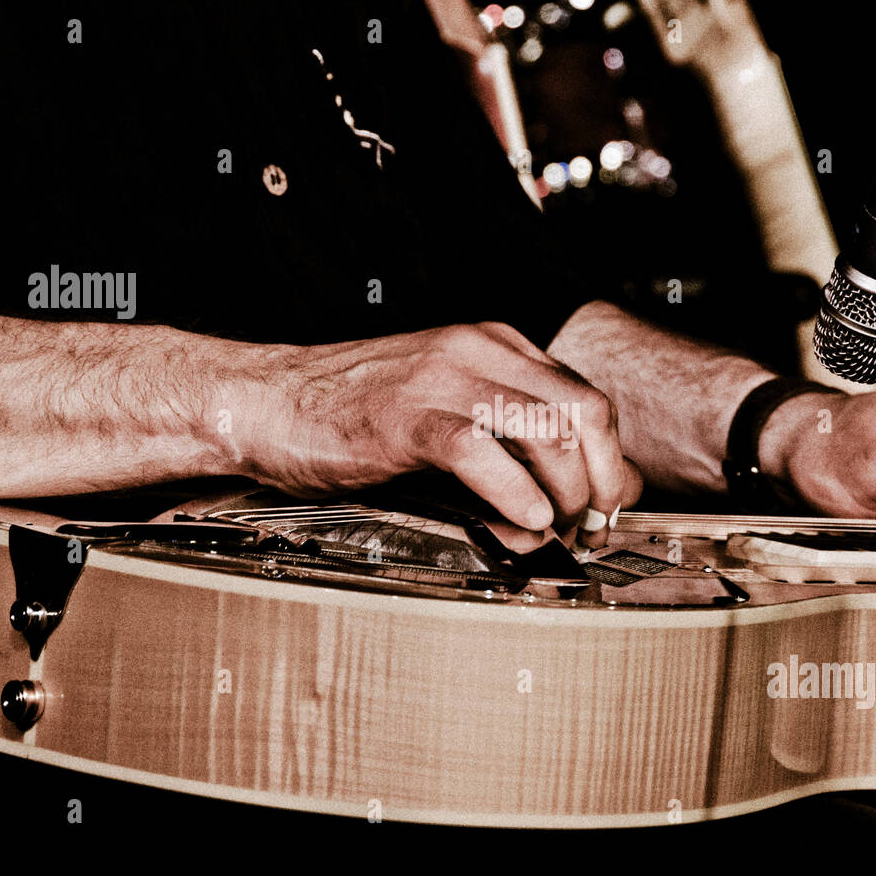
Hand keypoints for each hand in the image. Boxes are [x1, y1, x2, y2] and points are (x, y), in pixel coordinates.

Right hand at [226, 322, 641, 545]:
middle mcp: (477, 351)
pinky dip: (516, 495)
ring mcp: (441, 380)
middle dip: (603, 478)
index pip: (585, 396)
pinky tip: (522, 521)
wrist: (264, 402)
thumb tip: (568, 494)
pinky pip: (482, 452)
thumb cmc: (350, 415)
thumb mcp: (445, 413)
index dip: (611, 459)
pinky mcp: (406, 417)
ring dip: (566, 492)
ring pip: (547, 429)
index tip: (610, 504)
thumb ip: (505, 439)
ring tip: (555, 529)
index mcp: (492, 346)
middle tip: (593, 525)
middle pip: (584, 410)